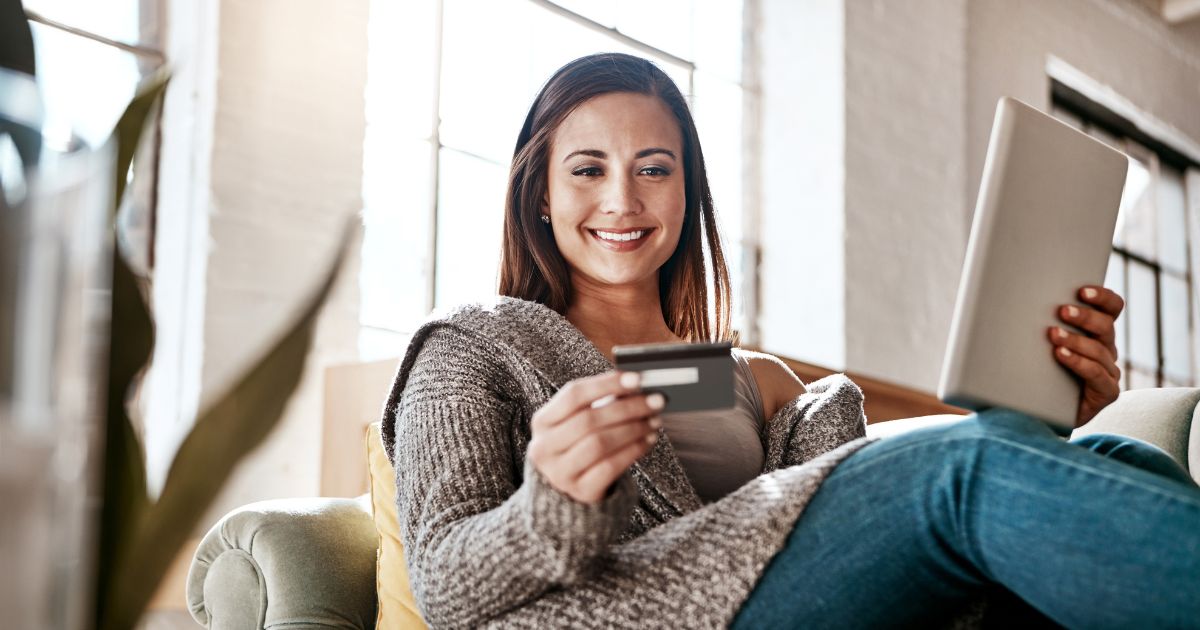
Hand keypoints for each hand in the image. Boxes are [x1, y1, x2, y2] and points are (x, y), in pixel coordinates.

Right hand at [527, 371, 662, 503]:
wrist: (570, 490)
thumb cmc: (579, 445)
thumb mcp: (578, 422)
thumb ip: (601, 403)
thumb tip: (638, 386)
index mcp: (542, 421)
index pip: (573, 395)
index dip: (606, 384)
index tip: (636, 379)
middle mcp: (545, 447)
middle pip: (589, 420)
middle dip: (627, 408)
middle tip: (655, 401)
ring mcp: (560, 472)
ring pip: (600, 443)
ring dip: (633, 429)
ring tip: (654, 421)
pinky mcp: (580, 491)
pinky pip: (610, 467)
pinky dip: (633, 450)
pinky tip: (648, 440)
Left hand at [1047, 286, 1124, 427]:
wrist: (1038, 412)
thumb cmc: (1035, 371)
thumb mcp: (1036, 344)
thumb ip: (1037, 322)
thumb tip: (1006, 298)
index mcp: (1096, 332)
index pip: (1112, 308)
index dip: (1102, 297)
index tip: (1082, 290)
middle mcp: (1106, 349)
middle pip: (1106, 326)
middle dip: (1085, 316)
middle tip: (1062, 311)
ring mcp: (1109, 371)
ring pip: (1099, 349)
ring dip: (1076, 340)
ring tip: (1053, 334)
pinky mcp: (1107, 392)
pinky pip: (1097, 374)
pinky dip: (1078, 362)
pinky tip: (1060, 355)